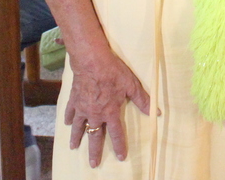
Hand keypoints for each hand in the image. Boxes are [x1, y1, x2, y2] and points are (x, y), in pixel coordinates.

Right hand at [64, 50, 150, 167]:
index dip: (120, 146)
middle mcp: (95, 114)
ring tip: (74, 147)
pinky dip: (68, 118)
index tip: (121, 157)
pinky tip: (67, 123)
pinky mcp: (74, 99)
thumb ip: (142, 100)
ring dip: (77, 138)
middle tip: (93, 164)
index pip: (117, 134)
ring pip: (79, 127)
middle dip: (94, 151)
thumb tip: (156, 112)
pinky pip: (70, 112)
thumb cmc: (113, 71)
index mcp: (110, 112)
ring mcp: (82, 107)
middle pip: (95, 136)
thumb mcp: (131, 84)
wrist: (91, 60)